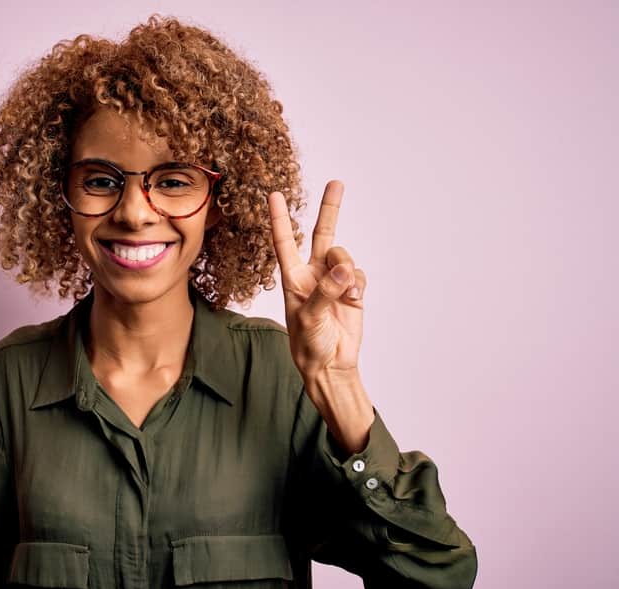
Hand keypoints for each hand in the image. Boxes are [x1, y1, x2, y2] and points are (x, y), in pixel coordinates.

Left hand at [269, 181, 366, 380]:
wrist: (331, 363)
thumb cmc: (309, 344)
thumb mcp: (308, 318)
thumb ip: (324, 291)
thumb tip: (342, 270)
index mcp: (293, 278)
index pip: (284, 242)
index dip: (279, 218)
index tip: (273, 194)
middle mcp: (313, 274)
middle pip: (323, 234)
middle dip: (330, 209)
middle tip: (336, 183)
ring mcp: (334, 280)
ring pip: (345, 256)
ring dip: (347, 272)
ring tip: (345, 296)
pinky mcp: (352, 289)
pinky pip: (358, 273)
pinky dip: (358, 285)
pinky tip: (353, 300)